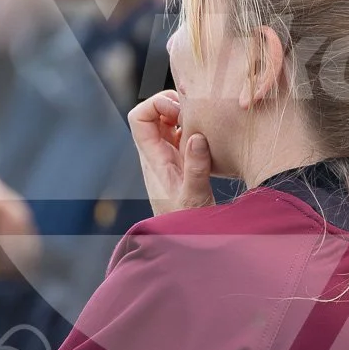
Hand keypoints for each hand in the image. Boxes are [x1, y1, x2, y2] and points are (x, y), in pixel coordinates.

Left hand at [128, 90, 213, 215]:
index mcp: (152, 159)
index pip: (138, 118)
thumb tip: (195, 136)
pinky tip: (210, 135)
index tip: (180, 113)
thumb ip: (196, 168)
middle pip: (153, 115)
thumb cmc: (188, 224)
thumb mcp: (195, 197)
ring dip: (184, 116)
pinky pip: (182, 136)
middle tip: (196, 112)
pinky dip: (194, 128)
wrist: (188, 244)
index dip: (155, 105)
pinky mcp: (182, 163)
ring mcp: (169, 158)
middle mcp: (157, 155)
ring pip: (168, 124)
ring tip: (205, 120)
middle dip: (172, 105)